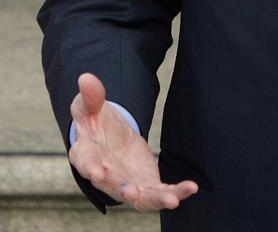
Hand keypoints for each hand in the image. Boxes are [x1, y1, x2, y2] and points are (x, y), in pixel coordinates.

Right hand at [68, 72, 198, 210]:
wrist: (109, 139)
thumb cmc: (95, 123)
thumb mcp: (89, 106)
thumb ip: (90, 96)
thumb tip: (86, 78)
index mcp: (86, 154)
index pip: (86, 162)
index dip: (90, 167)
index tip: (97, 172)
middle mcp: (105, 175)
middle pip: (112, 185)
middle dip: (122, 189)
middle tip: (131, 193)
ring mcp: (126, 183)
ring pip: (139, 198)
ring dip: (155, 199)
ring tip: (172, 200)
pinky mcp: (145, 185)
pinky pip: (160, 193)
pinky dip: (175, 193)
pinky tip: (190, 187)